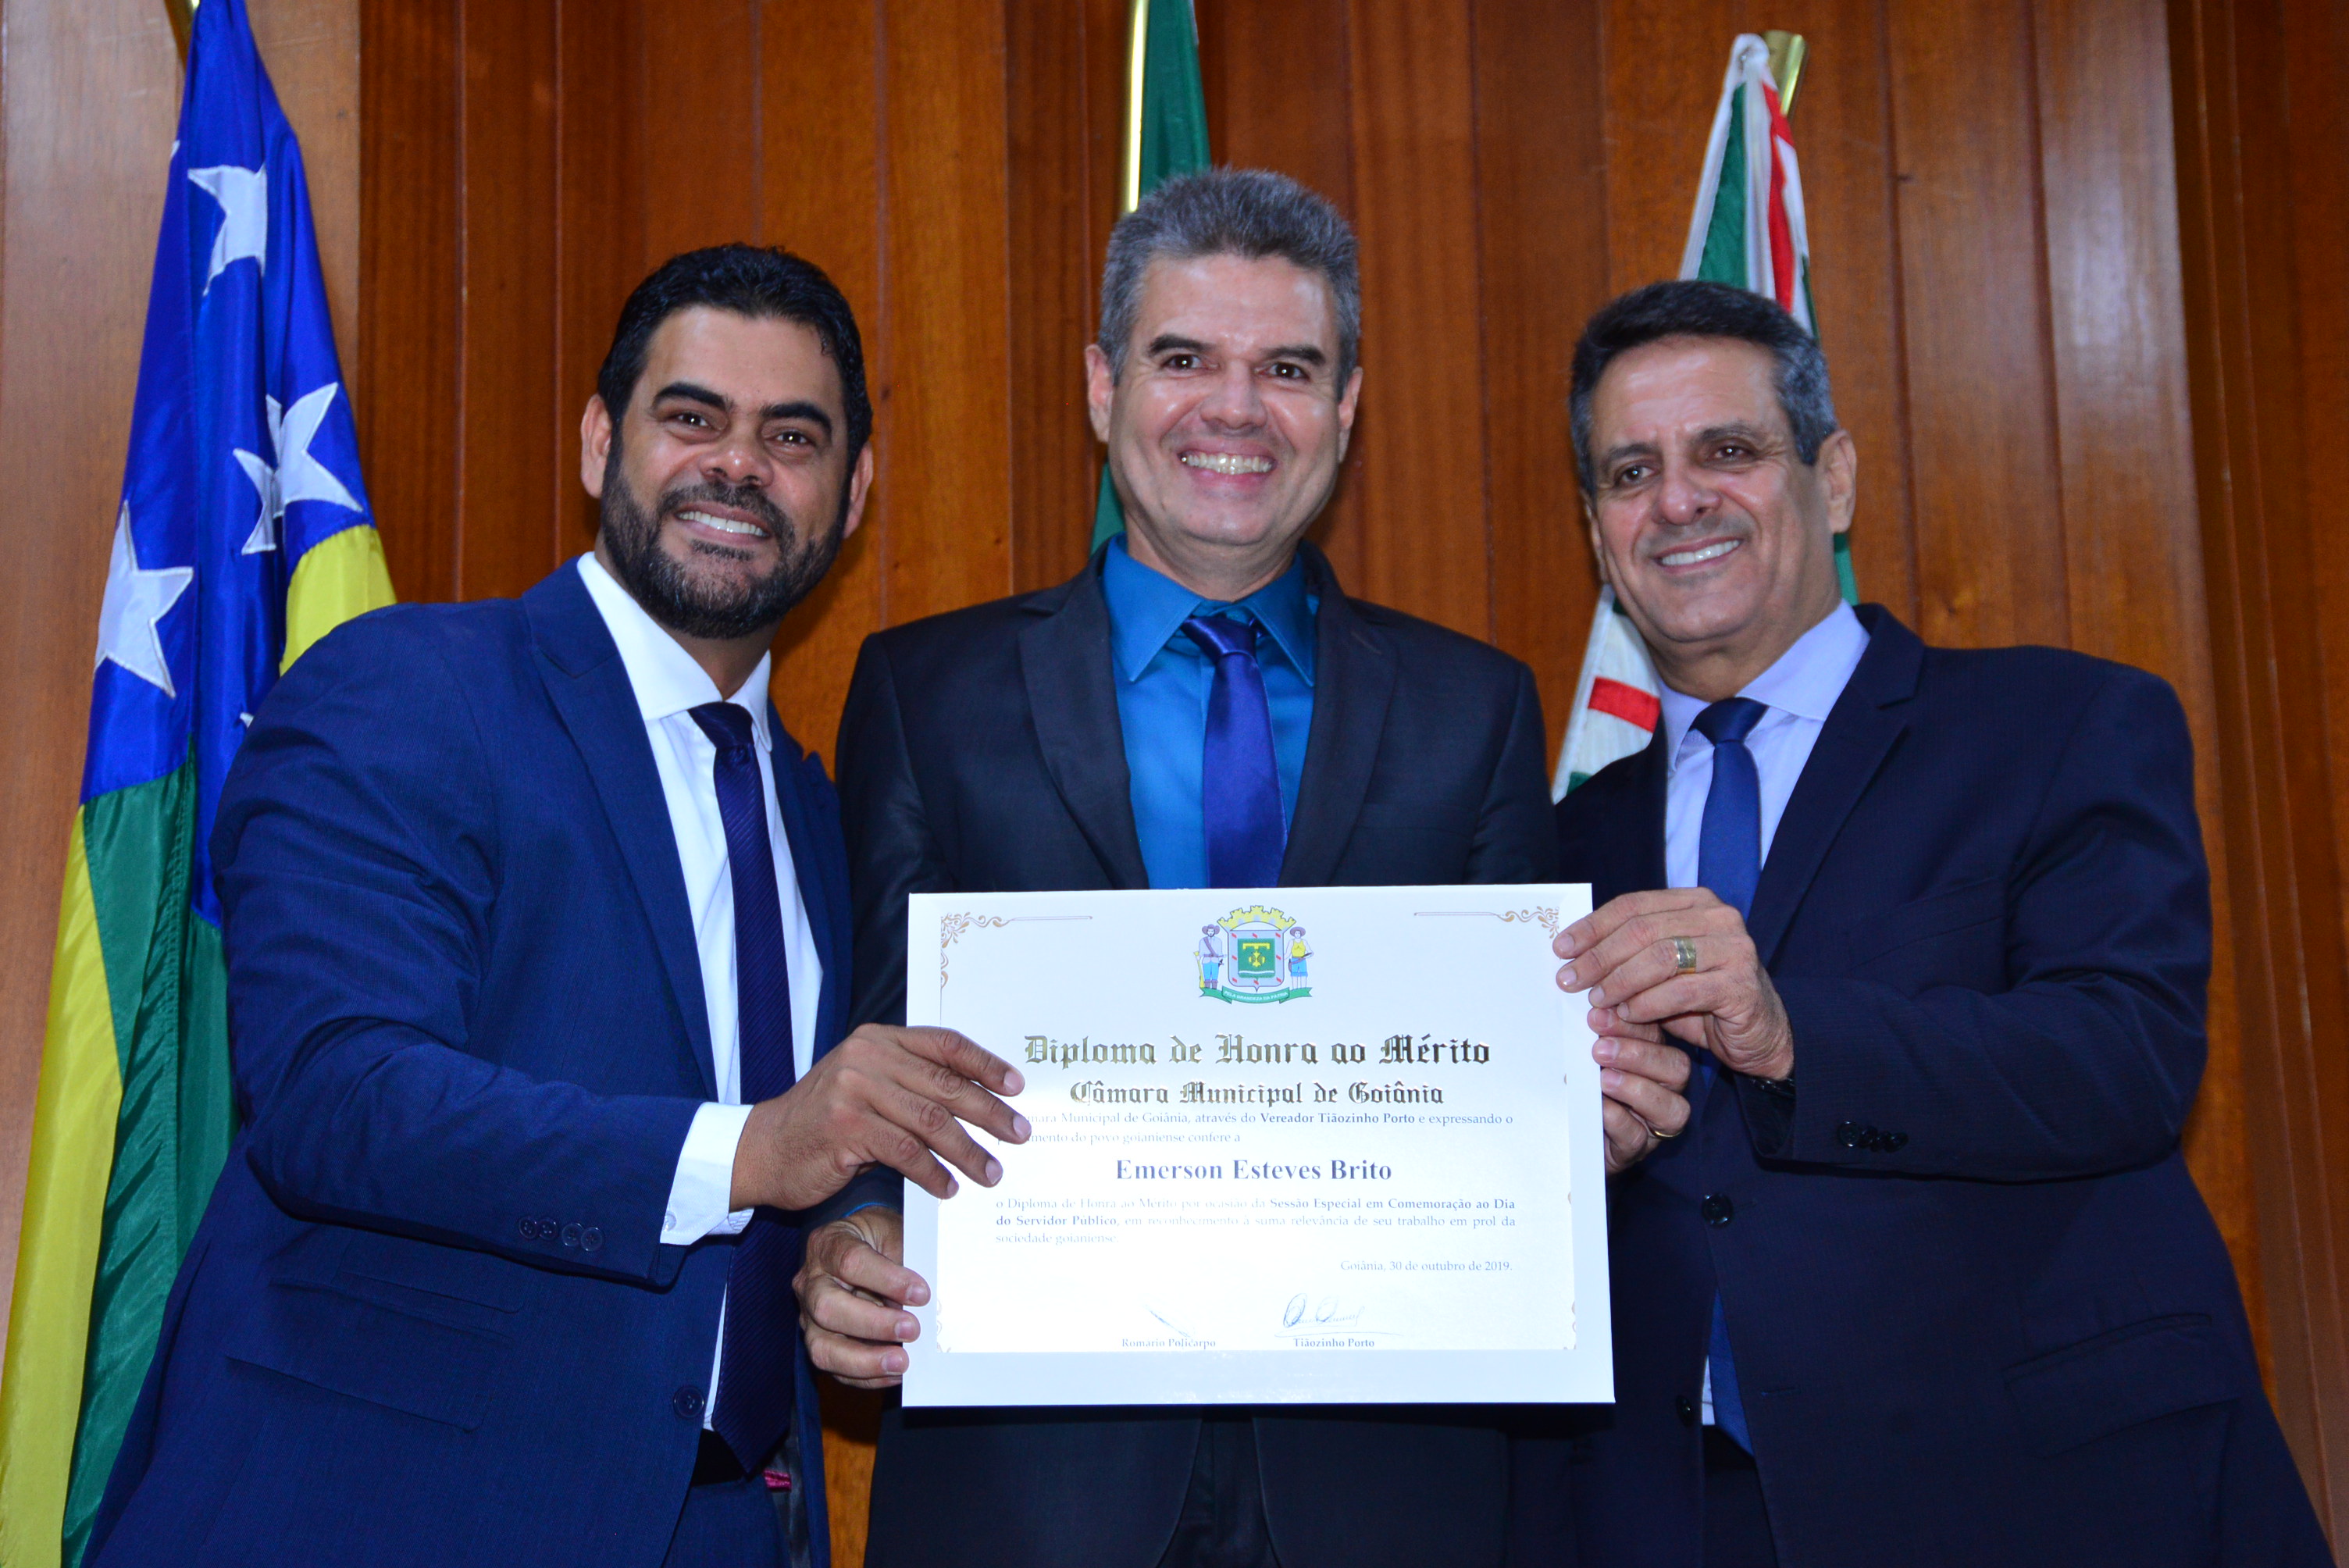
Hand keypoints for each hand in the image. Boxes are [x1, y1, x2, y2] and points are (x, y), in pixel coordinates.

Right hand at [731, 1024, 1027, 1211]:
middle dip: (990, 1112)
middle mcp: (867, 1058)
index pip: (944, 1044)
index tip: (1017, 1087)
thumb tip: (978, 1099)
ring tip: (991, 1172)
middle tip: (1019, 1135)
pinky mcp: (845, 1128)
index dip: (986, 1064)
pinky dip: (933, 1173)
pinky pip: (905, 1153)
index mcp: (878, 1040)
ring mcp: (854, 1091)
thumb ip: (910, 1082)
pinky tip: (949, 1188)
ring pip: (931, 1121)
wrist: (764, 1149)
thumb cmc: (824, 1123)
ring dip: (968, 1150)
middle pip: (945, 1084)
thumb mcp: (866, 1087)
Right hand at [796, 1208, 922, 1388]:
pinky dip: (866, 1376)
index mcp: (828, 1244)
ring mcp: (809, 1317)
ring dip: (865, 1360)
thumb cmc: (880, 1239)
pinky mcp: (820, 1342)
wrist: (863, 1246)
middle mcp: (811, 1282)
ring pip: (823, 1347)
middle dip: (873, 1324)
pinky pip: (835, 1369)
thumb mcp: (893, 1231)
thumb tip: (921, 1297)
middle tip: (912, 1329)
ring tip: (902, 1362)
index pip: (851, 1262)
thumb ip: (903, 1257)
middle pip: (827, 1307)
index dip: (886, 1279)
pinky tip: (894, 1373)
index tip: (921, 1293)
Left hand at [1554, 889, 1794, 1085]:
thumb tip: (1570, 952)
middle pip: (1642, 930)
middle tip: (1569, 980)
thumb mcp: (1661, 969)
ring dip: (1620, 980)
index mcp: (1695, 902)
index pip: (1633, 905)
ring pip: (1660, 957)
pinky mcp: (1741, 984)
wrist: (1757, 1035)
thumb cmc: (1701, 999)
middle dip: (1599, 956)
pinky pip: (1682, 991)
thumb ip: (1629, 952)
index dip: (1592, 926)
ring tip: (1596, 1000)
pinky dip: (1648, 1003)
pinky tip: (1628, 1014)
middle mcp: (1719, 917)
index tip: (1560, 948)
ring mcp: (1734, 948)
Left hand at [1587, 1009, 1692, 1171]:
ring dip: (1635, 1088)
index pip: (1656, 1036)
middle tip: (1600, 1049)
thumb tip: (1591, 1014)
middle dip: (1639, 1054)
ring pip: (1672, 1108)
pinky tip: (1600, 1107)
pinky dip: (1617, 1119)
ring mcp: (1653, 1124)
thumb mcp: (1588, 1059)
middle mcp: (1664, 1090)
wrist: (1567, 1134)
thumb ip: (1596, 1039)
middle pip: (1677, 1068)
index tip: (1598, 1015)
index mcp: (1654, 1059)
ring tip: (1604, 1079)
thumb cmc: (1583, 1088)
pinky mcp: (1634, 1150)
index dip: (1631, 1024)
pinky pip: (1636, 1136)